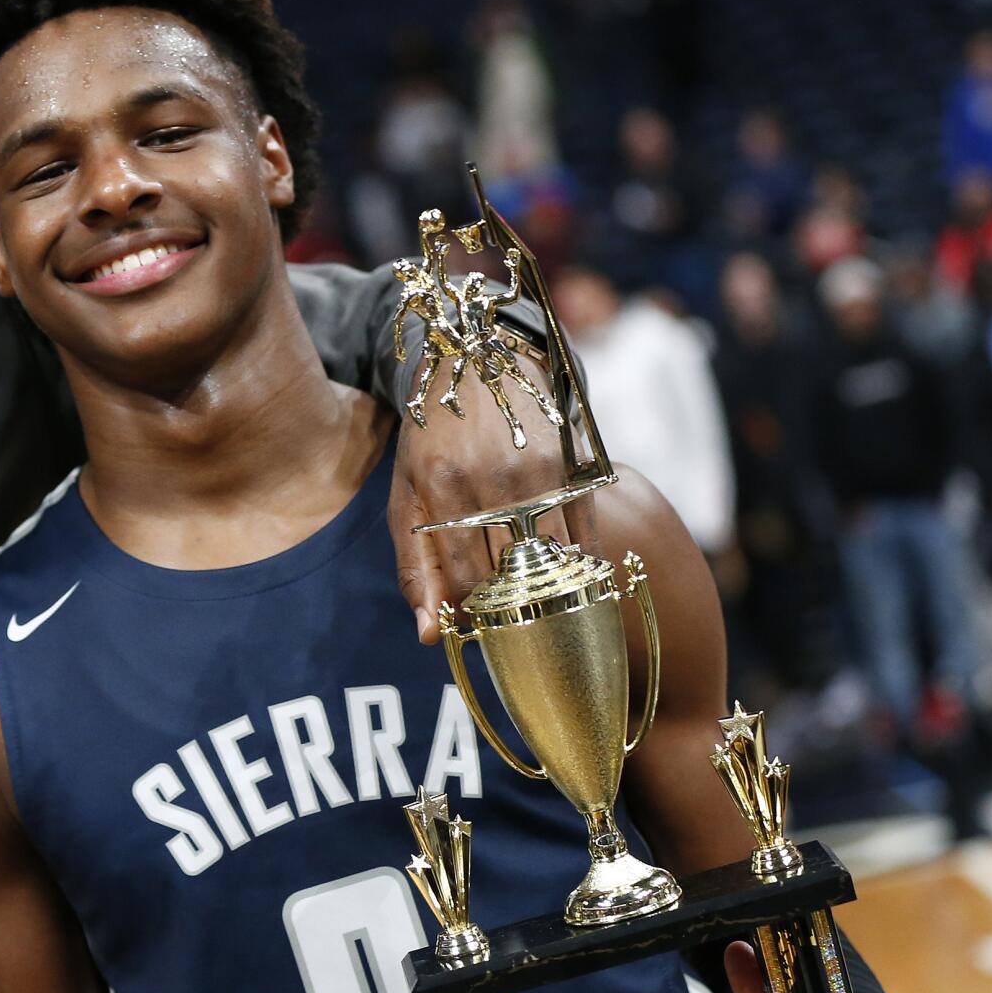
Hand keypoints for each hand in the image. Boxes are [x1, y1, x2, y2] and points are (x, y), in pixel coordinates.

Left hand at [387, 363, 595, 644]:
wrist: (478, 356)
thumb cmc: (431, 435)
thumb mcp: (405, 493)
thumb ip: (414, 565)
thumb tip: (428, 636)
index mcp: (442, 487)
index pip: (464, 580)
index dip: (471, 613)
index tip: (474, 624)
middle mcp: (492, 479)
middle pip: (510, 576)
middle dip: (508, 609)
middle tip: (507, 622)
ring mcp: (539, 471)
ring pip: (553, 562)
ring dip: (547, 594)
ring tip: (535, 607)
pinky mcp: (574, 464)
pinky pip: (585, 536)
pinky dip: (579, 568)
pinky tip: (569, 583)